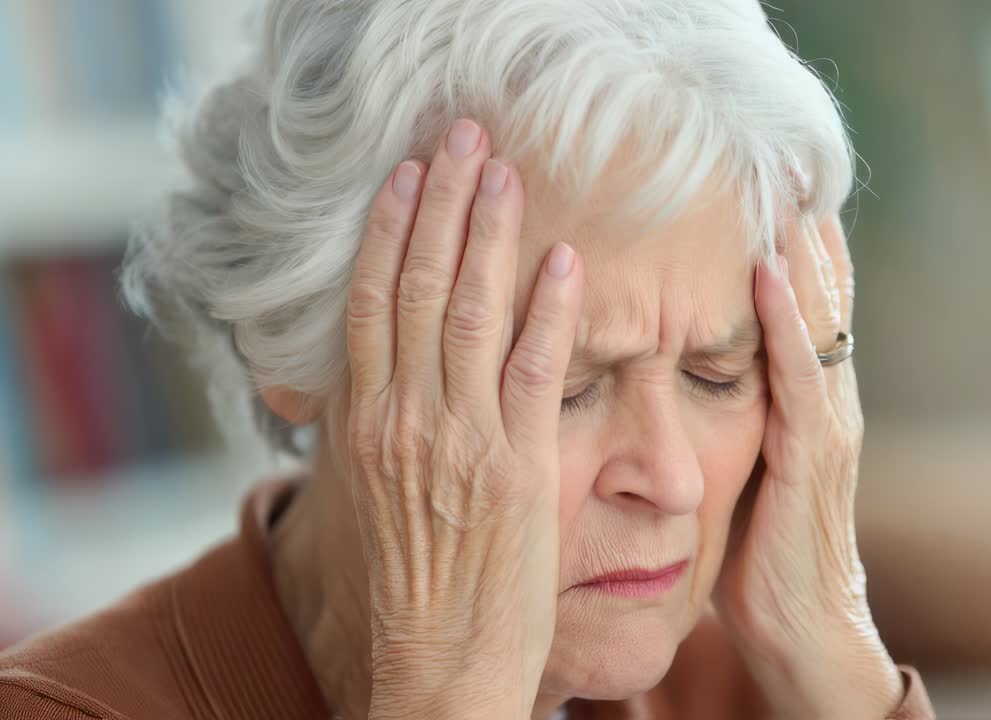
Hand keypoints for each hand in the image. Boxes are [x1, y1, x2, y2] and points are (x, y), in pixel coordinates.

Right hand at [342, 119, 582, 718]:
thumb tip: (365, 380)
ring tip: (503, 172)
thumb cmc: (404, 595)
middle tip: (461, 141)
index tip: (408, 177)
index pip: (371, 303)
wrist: (429, 672)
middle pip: (419, 287)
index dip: (391, 232)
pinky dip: (550, 310)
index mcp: (362, 425)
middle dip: (441, 204)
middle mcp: (403, 420)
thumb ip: (369, 432)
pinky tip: (564, 260)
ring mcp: (459, 440)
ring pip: (471, 312)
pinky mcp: (518, 469)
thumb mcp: (366, 501)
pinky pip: (537, 371)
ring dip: (490, 233)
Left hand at [714, 214, 901, 718]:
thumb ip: (732, 423)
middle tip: (785, 154)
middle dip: (805, 227)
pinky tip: (770, 271)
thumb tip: (686, 380)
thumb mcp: (747, 474)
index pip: (804, 309)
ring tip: (787, 184)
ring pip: (819, 320)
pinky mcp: (810, 460)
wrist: (802, 634)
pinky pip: (799, 376)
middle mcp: (827, 404)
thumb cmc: (765, 559)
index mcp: (807, 406)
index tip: (769, 184)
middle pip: (822, 297)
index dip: (793, 246)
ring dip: (803, 251)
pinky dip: (787, 320)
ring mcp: (827, 428)